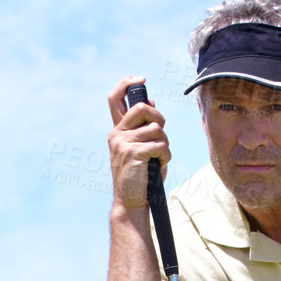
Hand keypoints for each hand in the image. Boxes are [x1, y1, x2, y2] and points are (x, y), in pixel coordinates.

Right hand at [106, 77, 169, 211]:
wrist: (131, 201)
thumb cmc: (141, 175)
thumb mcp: (142, 147)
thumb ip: (144, 126)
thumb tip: (150, 102)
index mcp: (117, 130)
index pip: (115, 98)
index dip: (127, 83)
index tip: (141, 79)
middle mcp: (117, 134)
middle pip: (143, 108)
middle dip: (159, 118)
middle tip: (161, 133)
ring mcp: (123, 143)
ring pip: (157, 129)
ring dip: (164, 144)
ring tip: (158, 157)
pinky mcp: (133, 153)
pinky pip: (160, 146)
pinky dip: (165, 156)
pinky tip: (159, 165)